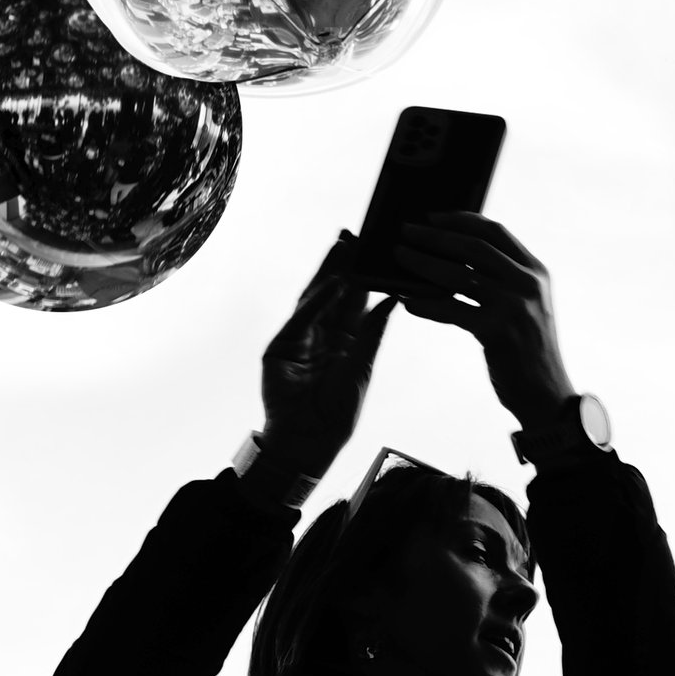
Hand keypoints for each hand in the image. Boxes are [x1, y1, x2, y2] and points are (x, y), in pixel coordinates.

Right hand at [259, 234, 391, 464]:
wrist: (310, 442)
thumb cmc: (337, 412)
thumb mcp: (363, 367)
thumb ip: (373, 331)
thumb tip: (394, 300)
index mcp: (342, 340)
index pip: (353, 300)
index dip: (362, 275)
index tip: (373, 249)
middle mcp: (319, 334)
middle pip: (331, 292)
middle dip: (342, 263)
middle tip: (354, 233)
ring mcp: (298, 339)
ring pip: (314, 298)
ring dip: (328, 272)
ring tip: (343, 246)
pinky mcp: (280, 348)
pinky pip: (301, 319)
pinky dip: (317, 301)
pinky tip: (332, 283)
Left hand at [384, 213, 577, 440]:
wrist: (547, 396)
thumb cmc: (529, 351)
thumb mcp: (526, 306)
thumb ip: (503, 280)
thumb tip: (453, 257)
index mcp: (536, 271)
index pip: (495, 232)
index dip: (460, 220)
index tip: (432, 218)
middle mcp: (527, 284)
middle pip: (472, 247)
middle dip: (434, 237)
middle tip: (405, 233)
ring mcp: (513, 307)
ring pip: (458, 275)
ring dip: (423, 264)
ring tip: (400, 258)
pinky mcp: (497, 332)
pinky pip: (450, 310)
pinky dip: (425, 304)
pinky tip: (407, 302)